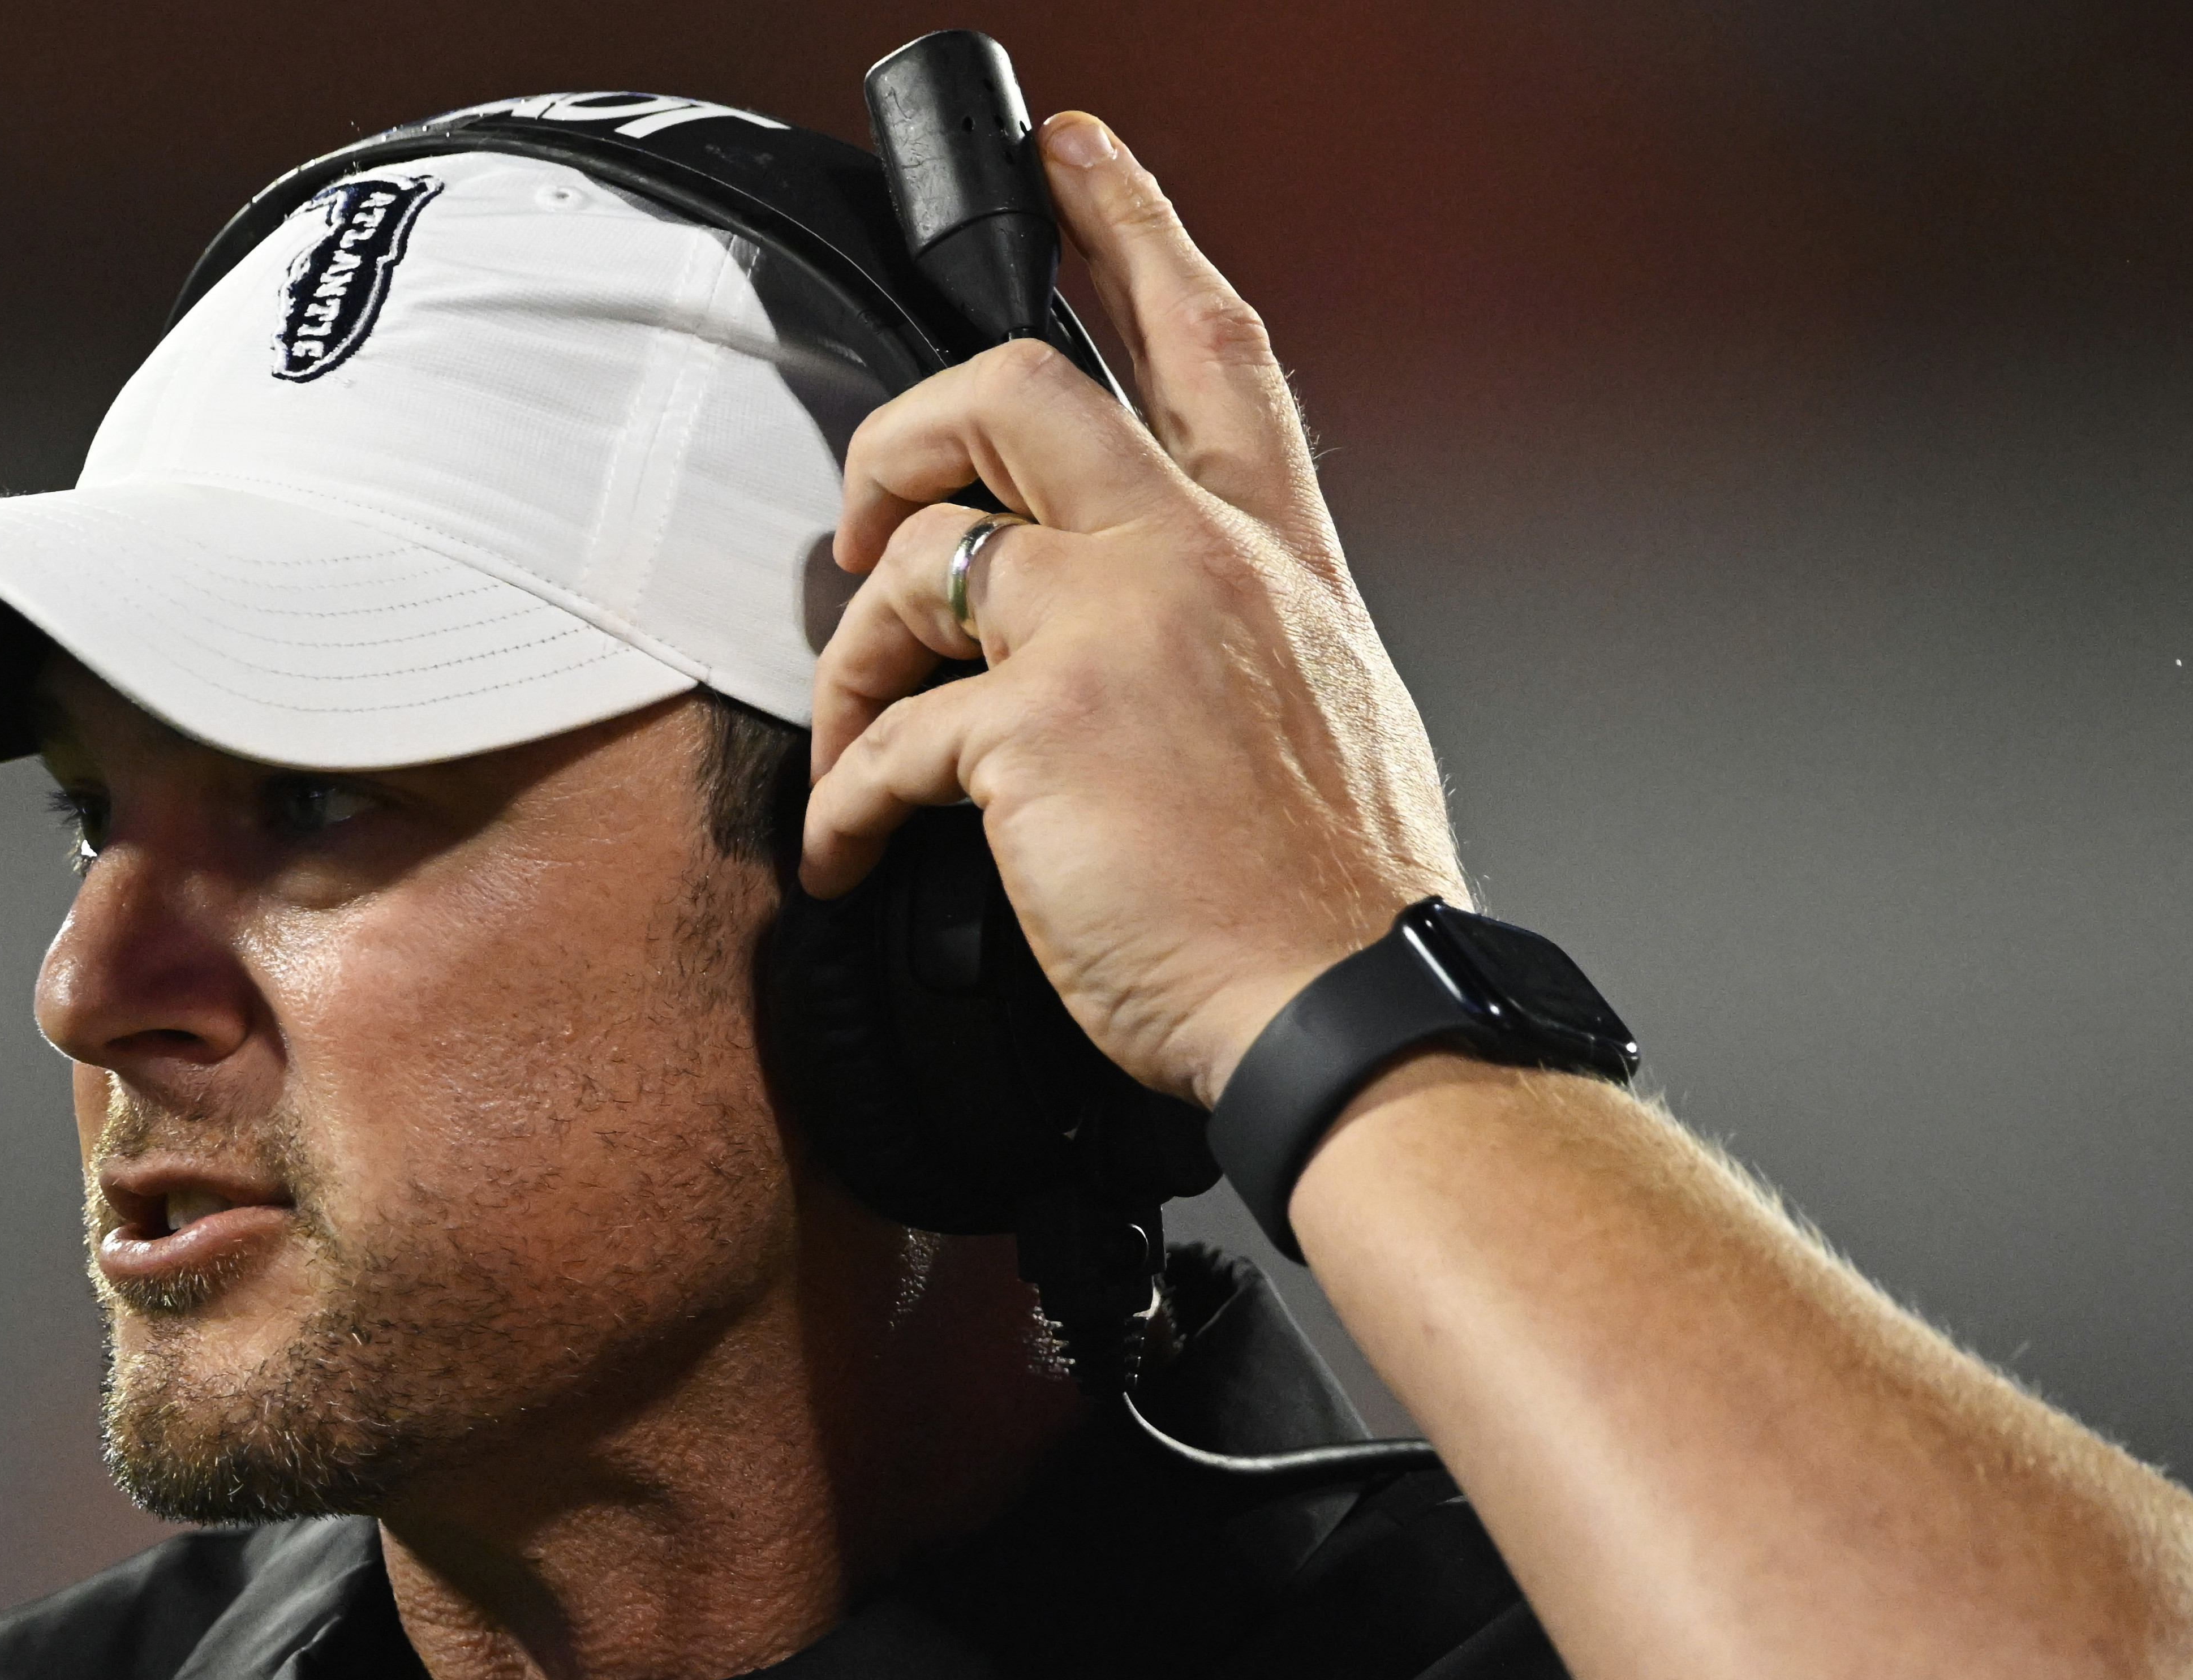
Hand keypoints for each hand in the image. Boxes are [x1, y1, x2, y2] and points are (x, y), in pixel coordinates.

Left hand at [803, 112, 1465, 1110]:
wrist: (1349, 1011)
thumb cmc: (1333, 906)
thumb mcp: (1328, 717)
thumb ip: (1236, 640)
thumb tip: (1143, 652)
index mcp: (1274, 560)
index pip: (1206, 347)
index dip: (1134, 227)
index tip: (1072, 156)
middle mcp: (1195, 563)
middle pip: (1012, 390)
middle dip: (899, 438)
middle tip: (864, 526)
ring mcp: (1115, 632)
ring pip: (918, 567)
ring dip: (848, 668)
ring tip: (851, 760)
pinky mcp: (1038, 729)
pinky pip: (886, 737)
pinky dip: (843, 804)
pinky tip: (849, 856)